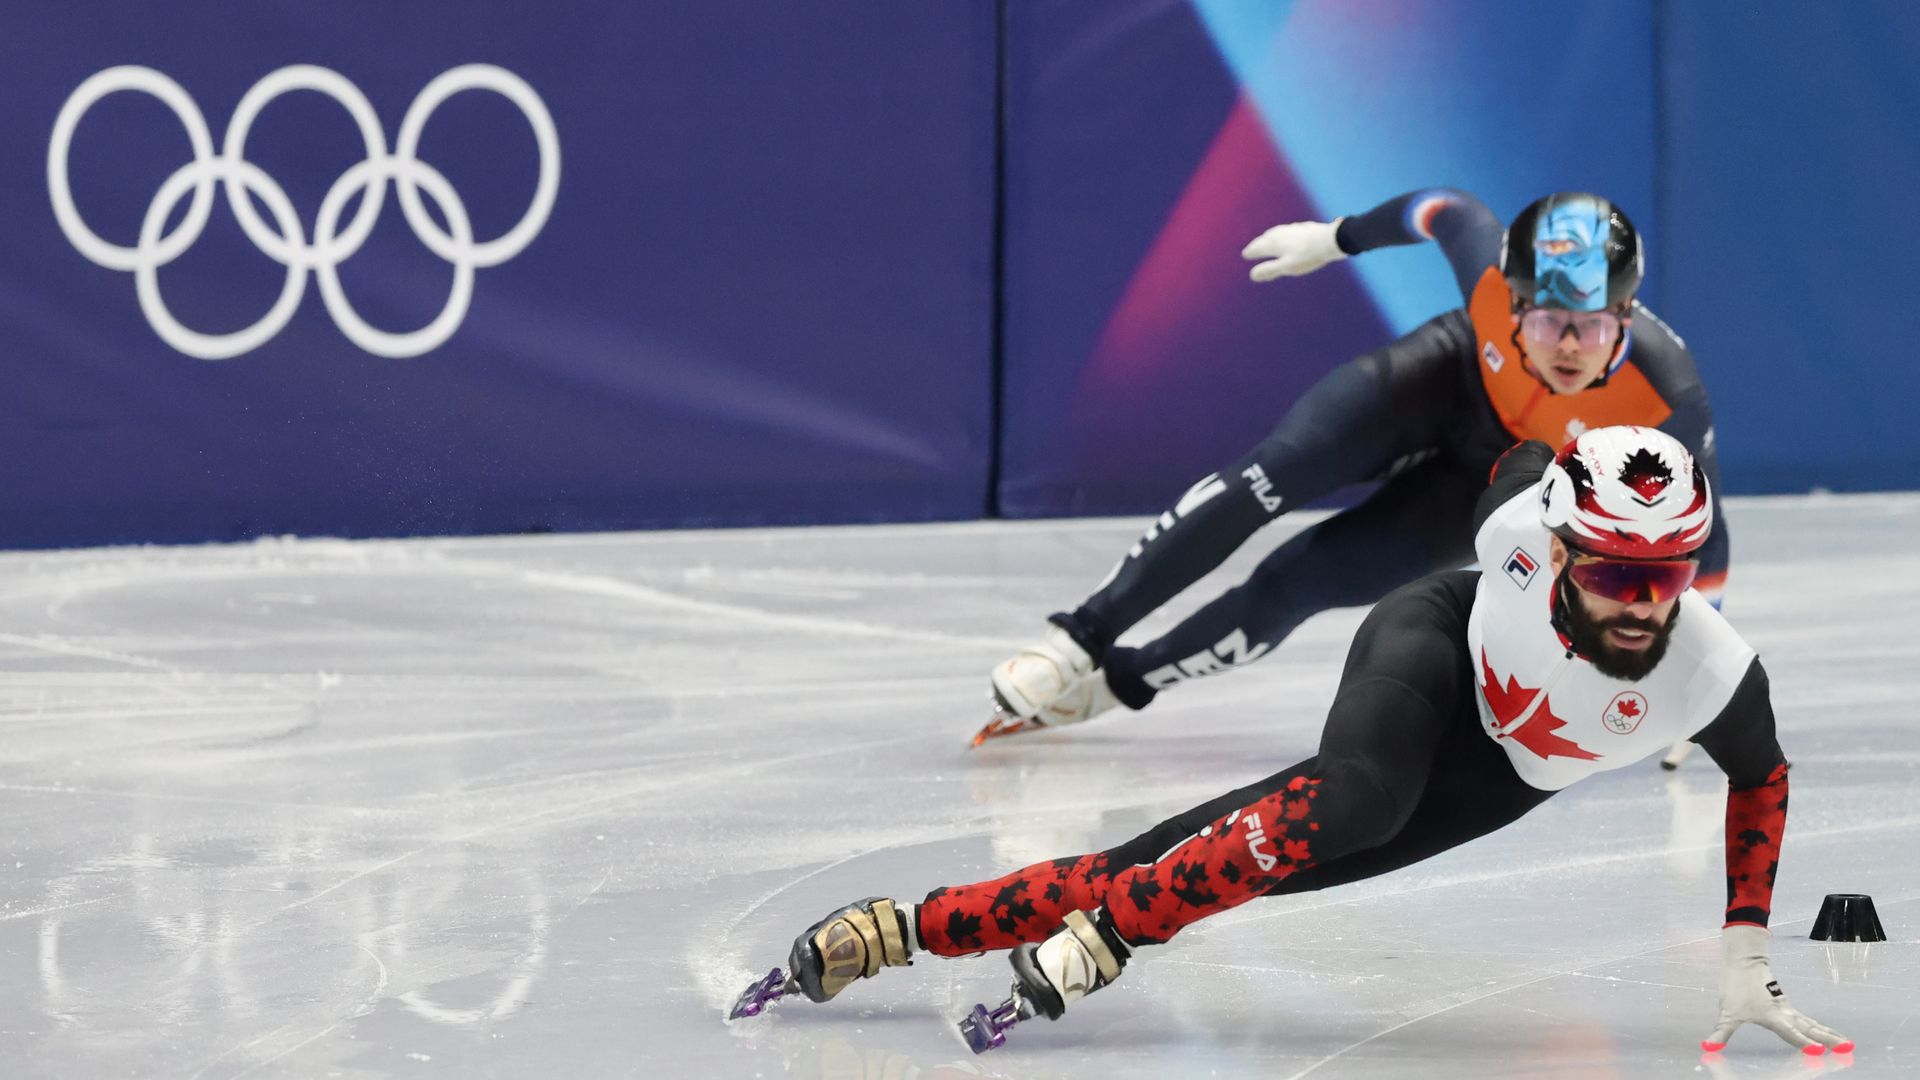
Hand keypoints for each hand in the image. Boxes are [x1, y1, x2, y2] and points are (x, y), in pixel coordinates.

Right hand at [1240, 219, 1346, 281]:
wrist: (1330, 240)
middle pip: (1265, 238)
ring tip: (1266, 239)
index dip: (1251, 252)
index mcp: (1275, 243)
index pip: (1258, 247)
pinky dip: (1282, 233)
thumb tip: (1252, 275)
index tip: (1246, 254)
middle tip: (1252, 248)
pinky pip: (1287, 230)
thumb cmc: (1308, 256)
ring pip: (1276, 232)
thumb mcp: (1288, 267)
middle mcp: (1281, 234)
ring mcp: (1293, 229)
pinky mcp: (1303, 228)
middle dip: (1258, 243)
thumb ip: (1270, 270)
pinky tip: (1288, 234)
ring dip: (1269, 236)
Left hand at [1703, 925, 1852, 1054]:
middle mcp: (1785, 1013)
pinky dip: (1819, 1027)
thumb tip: (1707, 1048)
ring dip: (1829, 1034)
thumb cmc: (1736, 986)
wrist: (1745, 961)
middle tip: (1849, 1049)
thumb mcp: (1726, 1013)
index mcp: (1773, 1016)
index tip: (1819, 1053)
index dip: (1804, 1044)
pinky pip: (1807, 1020)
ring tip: (1846, 1044)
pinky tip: (1825, 1032)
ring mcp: (1788, 1009)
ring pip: (1812, 1024)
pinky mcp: (1786, 1005)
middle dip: (1829, 1040)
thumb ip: (1720, 1033)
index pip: (1791, 1034)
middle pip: (1811, 1029)